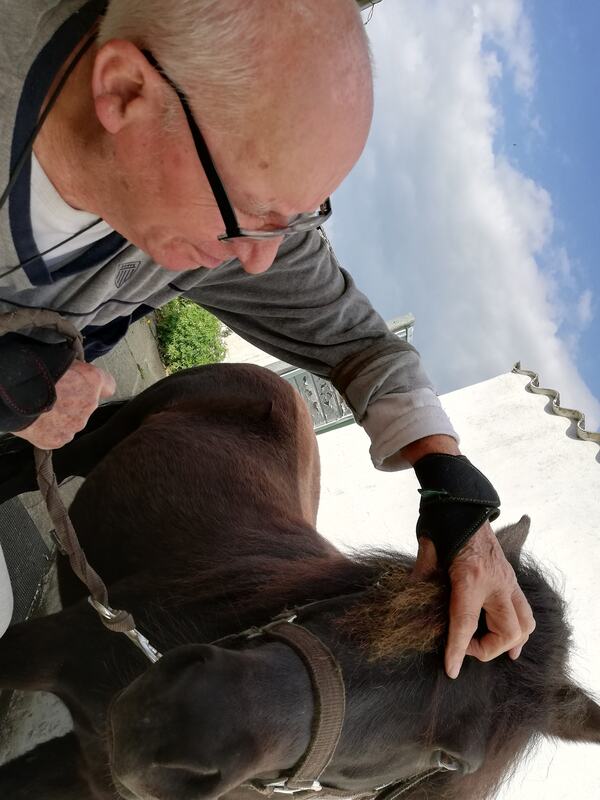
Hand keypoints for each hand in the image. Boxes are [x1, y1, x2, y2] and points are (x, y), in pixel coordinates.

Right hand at [14, 361, 115, 449]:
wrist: (12, 393)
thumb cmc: (34, 370)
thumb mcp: (61, 358)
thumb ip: (76, 370)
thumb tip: (75, 373)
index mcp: (92, 380)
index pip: (108, 385)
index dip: (95, 385)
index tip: (87, 386)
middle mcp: (89, 404)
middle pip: (86, 405)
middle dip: (73, 402)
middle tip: (54, 395)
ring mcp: (75, 425)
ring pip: (72, 422)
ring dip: (61, 417)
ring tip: (42, 408)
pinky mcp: (59, 440)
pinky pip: (58, 435)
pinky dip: (49, 430)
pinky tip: (37, 421)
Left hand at [413, 521, 535, 678]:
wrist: (464, 499)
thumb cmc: (443, 520)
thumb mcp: (426, 547)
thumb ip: (421, 574)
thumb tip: (410, 597)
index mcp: (470, 576)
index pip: (465, 623)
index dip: (457, 651)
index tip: (451, 671)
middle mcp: (496, 581)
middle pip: (508, 632)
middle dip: (487, 649)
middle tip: (465, 648)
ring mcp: (508, 579)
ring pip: (525, 623)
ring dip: (508, 640)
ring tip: (488, 648)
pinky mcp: (511, 576)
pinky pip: (524, 610)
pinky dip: (518, 627)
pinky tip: (507, 638)